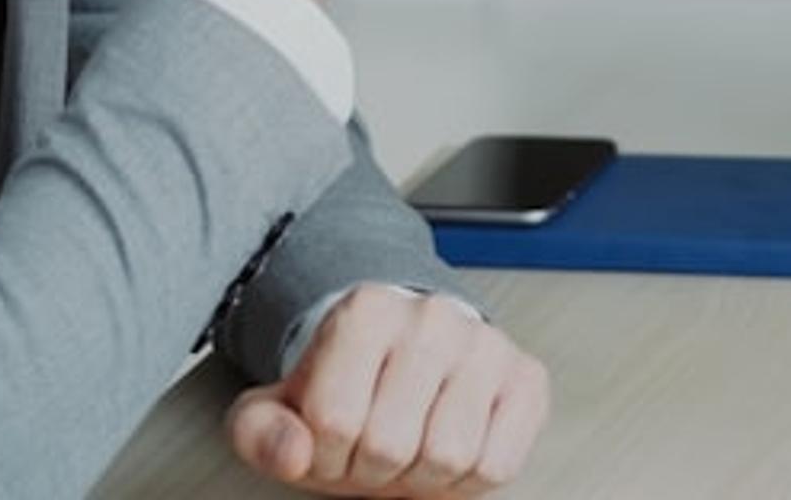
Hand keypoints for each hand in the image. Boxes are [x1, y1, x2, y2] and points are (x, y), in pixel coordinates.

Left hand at [224, 286, 548, 495]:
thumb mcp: (281, 409)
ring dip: (422, 477)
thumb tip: (293, 452)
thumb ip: (263, 433)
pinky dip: (468, 479)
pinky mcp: (527, 378)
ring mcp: (486, 345)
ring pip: (447, 456)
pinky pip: (496, 465)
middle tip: (374, 449)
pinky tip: (451, 448)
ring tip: (412, 448)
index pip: (334, 421)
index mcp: (365, 311)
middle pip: (391, 444)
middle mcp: (432, 316)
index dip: (327, 454)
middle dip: (373, 469)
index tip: (333, 438)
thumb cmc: (348, 390)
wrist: (409, 363)